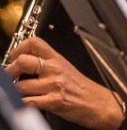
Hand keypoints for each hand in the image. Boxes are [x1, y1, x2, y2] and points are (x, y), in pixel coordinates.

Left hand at [6, 37, 123, 129]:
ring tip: (16, 92)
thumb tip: (24, 64)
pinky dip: (21, 103)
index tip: (13, 56)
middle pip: (23, 61)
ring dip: (14, 90)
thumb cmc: (83, 88)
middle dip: (9, 70)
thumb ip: (48, 64)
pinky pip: (28, 101)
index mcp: (58, 59)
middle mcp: (55, 69)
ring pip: (20, 85)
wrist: (99, 103)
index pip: (35, 42)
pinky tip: (24, 102)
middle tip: (8, 76)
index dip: (18, 48)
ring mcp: (54, 85)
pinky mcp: (53, 101)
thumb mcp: (67, 69)